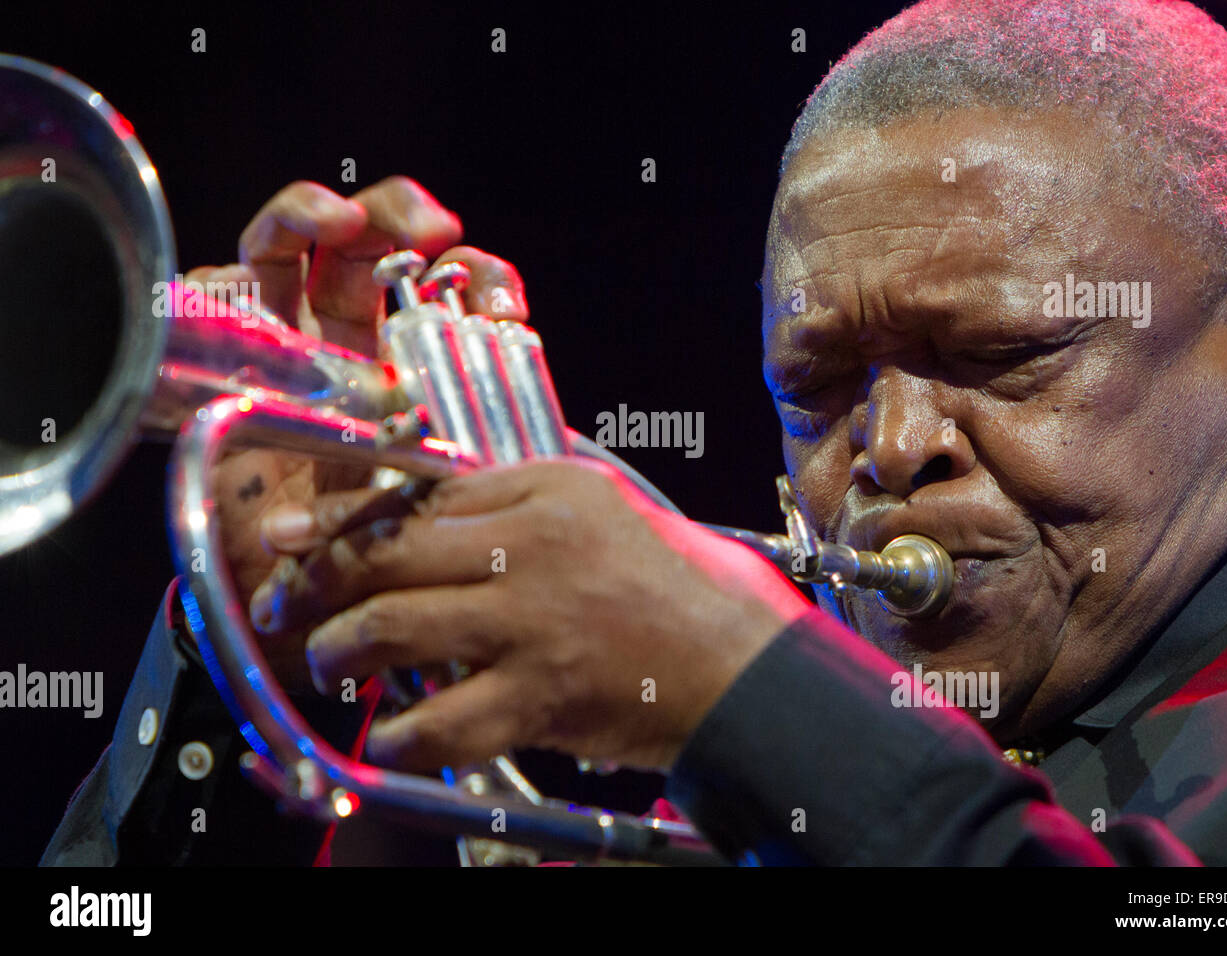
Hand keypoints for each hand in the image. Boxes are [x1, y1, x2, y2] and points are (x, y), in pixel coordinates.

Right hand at [184, 176, 527, 686]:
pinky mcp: (222, 360)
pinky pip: (217, 289)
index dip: (478, 280)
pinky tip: (262, 271)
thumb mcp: (440, 498)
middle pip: (368, 249)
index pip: (447, 295)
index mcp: (412, 368)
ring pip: (293, 247)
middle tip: (433, 230)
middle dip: (400, 217)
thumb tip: (553, 432)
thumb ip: (485, 459)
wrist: (297, 612)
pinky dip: (238, 266)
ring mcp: (283, 345)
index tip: (501, 300)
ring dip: (314, 213)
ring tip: (342, 219)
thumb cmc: (375, 553)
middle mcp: (348, 347)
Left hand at [251, 459, 810, 769]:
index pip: (414, 493)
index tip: (288, 532)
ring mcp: (530, 623)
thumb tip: (419, 516)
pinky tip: (389, 736)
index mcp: (543, 491)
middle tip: (282, 601)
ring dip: (337, 650)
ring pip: (389, 629)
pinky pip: (436, 724)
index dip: (337, 515)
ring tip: (328, 663)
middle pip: (384, 552)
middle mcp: (529, 546)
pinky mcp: (539, 696)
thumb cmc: (671, 585)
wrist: (738, 664)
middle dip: (312, 580)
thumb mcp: (597, 510)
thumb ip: (513, 504)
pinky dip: (398, 735)